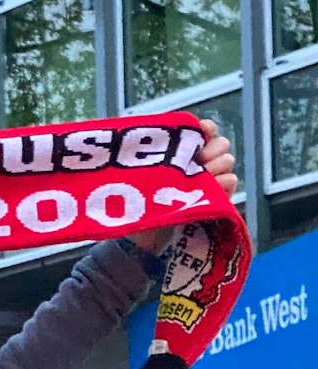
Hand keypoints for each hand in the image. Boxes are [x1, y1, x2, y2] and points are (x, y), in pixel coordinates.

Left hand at [128, 117, 238, 251]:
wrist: (141, 240)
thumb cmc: (137, 206)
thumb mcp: (136, 178)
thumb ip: (144, 159)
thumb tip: (137, 138)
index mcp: (182, 154)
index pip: (202, 131)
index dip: (204, 128)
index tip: (200, 130)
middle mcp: (199, 164)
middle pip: (220, 144)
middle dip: (211, 149)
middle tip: (197, 160)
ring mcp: (211, 181)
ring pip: (227, 160)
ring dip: (216, 166)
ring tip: (201, 176)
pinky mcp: (218, 200)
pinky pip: (231, 182)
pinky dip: (222, 183)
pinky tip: (211, 187)